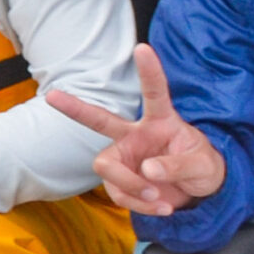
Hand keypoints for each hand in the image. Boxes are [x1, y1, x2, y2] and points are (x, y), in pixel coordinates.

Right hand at [45, 46, 225, 215]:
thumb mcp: (202, 165)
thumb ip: (177, 165)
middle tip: (51, 97)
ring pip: (106, 167)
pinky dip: (139, 204)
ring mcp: (125, 157)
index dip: (149, 71)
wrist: (197, 193)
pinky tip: (160, 206)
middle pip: (100, 120)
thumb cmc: (201, 167)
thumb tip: (148, 170)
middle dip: (75, 108)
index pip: (154, 92)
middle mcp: (136, 135)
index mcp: (160, 121)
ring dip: (130, 186)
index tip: (142, 47)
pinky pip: (120, 193)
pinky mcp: (122, 181)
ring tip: (158, 197)